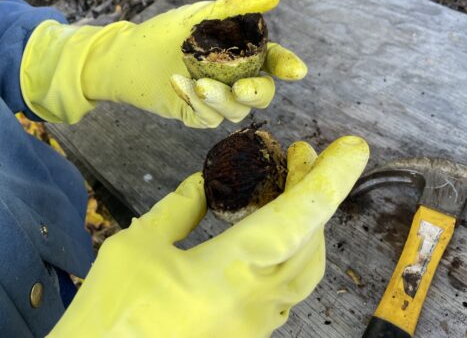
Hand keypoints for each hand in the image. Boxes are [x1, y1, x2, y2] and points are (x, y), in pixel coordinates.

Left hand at [21, 0, 305, 125]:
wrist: (128, 54)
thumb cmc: (168, 32)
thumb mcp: (201, 15)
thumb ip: (236, 6)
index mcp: (244, 53)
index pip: (273, 62)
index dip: (286, 66)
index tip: (296, 71)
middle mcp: (235, 79)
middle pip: (260, 93)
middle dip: (255, 92)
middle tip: (242, 88)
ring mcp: (217, 100)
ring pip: (234, 111)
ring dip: (219, 99)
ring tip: (198, 84)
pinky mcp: (196, 114)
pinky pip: (206, 118)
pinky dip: (194, 102)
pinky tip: (177, 82)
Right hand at [46, 136, 369, 337]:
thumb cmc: (113, 307)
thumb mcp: (139, 244)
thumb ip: (178, 209)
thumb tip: (205, 184)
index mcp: (231, 272)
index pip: (298, 217)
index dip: (330, 178)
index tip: (354, 147)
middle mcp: (257, 302)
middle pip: (311, 242)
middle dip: (314, 192)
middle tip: (301, 155)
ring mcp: (256, 326)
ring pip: (305, 271)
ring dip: (307, 224)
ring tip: (288, 188)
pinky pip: (287, 292)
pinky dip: (290, 253)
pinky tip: (271, 235)